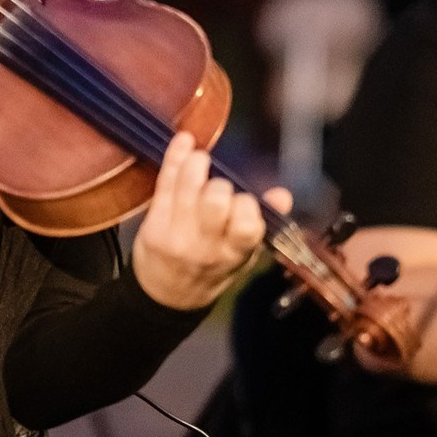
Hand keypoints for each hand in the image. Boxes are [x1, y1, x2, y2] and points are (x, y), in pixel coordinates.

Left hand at [132, 133, 292, 310]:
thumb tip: (282, 195)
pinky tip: (184, 141)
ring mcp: (176, 235)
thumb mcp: (242, 255)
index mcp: (233, 253)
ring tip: (200, 160)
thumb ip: (261, 225)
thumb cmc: (212, 269)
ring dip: (196, 164)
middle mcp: (205, 246)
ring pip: (187, 187)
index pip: (246, 225)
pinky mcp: (153, 225)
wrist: (166, 294)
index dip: (247, 205)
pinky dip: (175, 156)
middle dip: (220, 185)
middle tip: (218, 186)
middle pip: (215, 201)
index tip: (243, 198)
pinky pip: (164, 182)